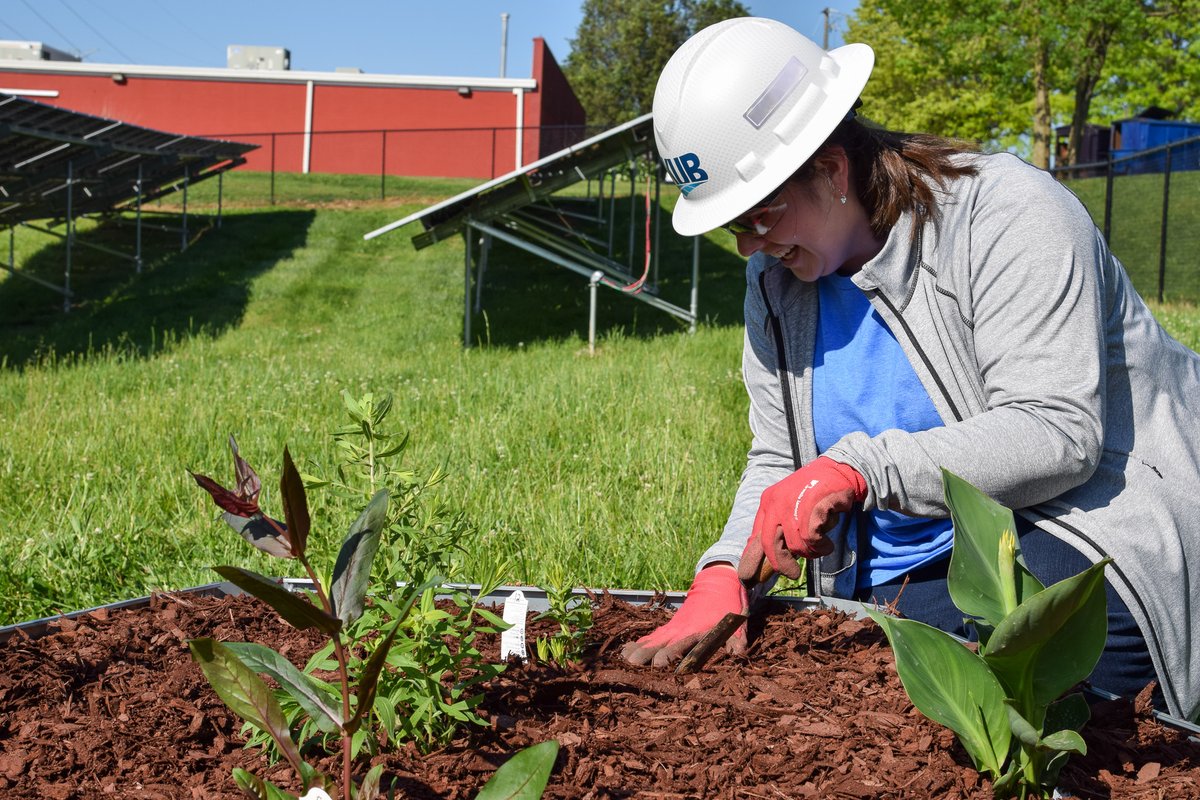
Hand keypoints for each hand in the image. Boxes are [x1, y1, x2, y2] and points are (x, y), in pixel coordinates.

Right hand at [621, 564, 747, 667]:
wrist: (718, 583)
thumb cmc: (729, 605)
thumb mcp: (738, 623)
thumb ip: (737, 640)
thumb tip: (738, 655)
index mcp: (696, 630)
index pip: (680, 645)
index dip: (670, 656)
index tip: (660, 664)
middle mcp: (680, 629)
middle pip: (659, 644)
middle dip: (646, 655)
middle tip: (632, 666)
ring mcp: (672, 627)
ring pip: (651, 640)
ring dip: (638, 649)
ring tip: (623, 660)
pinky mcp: (669, 626)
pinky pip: (651, 636)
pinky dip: (638, 643)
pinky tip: (625, 651)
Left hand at [741, 456, 866, 580]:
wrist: (839, 470)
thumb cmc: (815, 494)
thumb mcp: (790, 508)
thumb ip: (779, 529)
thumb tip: (768, 559)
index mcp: (768, 503)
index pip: (755, 536)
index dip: (752, 559)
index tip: (748, 578)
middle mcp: (777, 503)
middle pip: (771, 544)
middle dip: (781, 564)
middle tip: (792, 575)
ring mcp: (794, 504)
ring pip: (796, 544)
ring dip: (810, 552)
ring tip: (820, 547)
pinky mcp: (813, 506)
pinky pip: (812, 537)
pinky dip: (821, 545)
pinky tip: (827, 544)